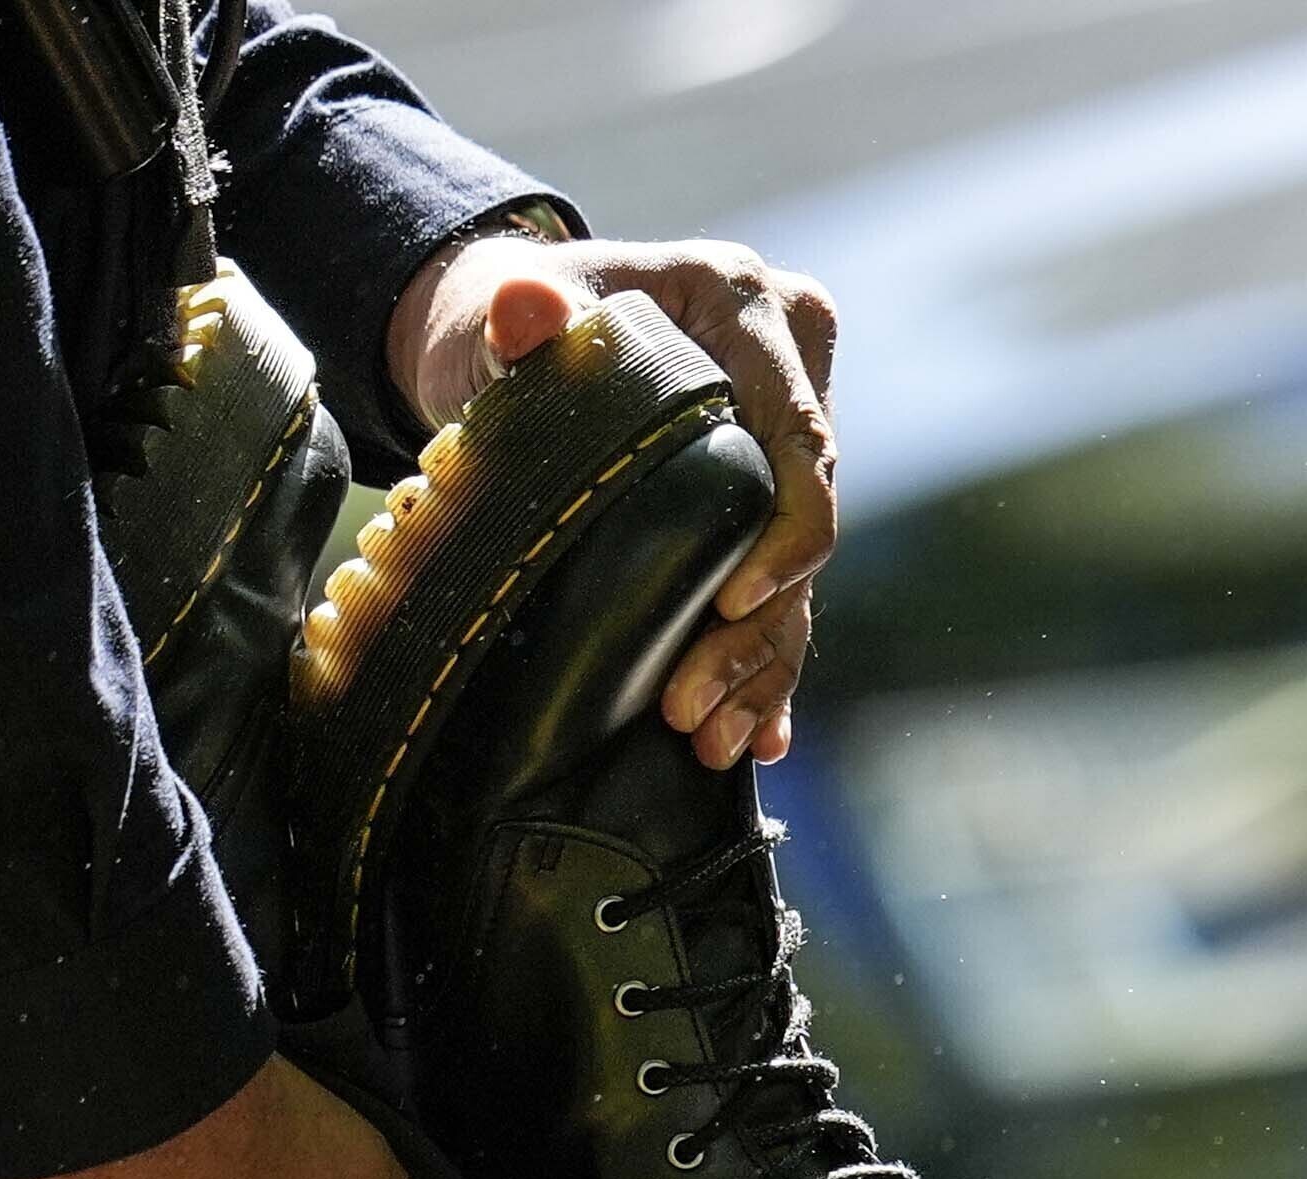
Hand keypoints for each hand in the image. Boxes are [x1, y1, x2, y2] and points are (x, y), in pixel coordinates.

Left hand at [393, 232, 840, 769]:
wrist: (506, 333)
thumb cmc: (506, 314)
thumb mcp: (501, 307)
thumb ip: (519, 306)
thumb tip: (525, 307)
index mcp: (752, 307)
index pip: (801, 437)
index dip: (782, 533)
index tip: (731, 603)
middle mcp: (792, 373)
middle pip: (805, 522)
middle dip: (755, 630)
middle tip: (690, 708)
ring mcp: (788, 443)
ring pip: (797, 574)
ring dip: (758, 669)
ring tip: (709, 743)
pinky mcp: (769, 499)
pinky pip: (781, 590)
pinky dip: (764, 667)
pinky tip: (756, 736)